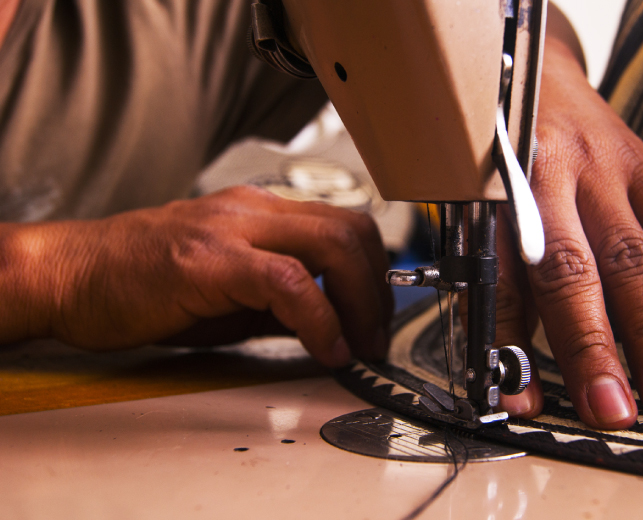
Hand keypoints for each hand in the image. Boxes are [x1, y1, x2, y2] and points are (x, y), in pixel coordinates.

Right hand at [0, 186, 391, 366]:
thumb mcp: (226, 292)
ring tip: (358, 345)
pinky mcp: (209, 259)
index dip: (375, 274)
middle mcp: (252, 210)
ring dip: (362, 302)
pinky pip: (288, 281)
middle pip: (351, 230)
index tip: (377, 318)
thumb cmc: (138, 282)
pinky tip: (325, 347)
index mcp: (259, 213)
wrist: (69, 275)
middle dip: (380, 289)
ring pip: (331, 244)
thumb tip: (329, 322)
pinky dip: (321, 318)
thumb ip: (278, 299)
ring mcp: (231, 228)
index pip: (344, 226)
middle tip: (377, 335)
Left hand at [492, 37, 642, 428]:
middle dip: (592, 347)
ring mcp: (601, 169)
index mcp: (493, 195)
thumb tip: (510, 364)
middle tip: (611, 410)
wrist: (527, 71)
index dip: (511, 346)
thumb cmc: (492, 153)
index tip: (521, 403)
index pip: (502, 281)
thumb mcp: (475, 204)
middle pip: (571, 272)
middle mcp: (547, 179)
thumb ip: (498, 276)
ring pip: (632, 256)